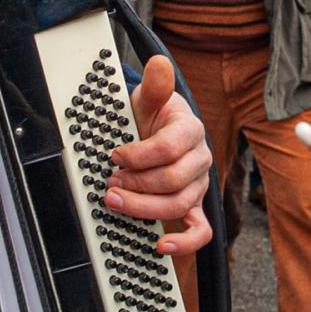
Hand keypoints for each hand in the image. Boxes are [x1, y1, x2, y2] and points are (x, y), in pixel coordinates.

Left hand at [108, 54, 213, 256]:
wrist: (157, 131)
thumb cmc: (152, 117)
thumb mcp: (148, 98)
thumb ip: (155, 85)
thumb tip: (158, 65)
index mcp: (191, 130)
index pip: (170, 147)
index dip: (139, 155)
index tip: (116, 155)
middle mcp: (199, 159)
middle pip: (173, 180)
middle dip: (136, 184)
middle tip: (110, 182)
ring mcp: (197, 185)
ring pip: (180, 205)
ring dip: (144, 207)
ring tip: (116, 201)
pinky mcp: (193, 206)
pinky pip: (200, 230)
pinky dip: (184, 242)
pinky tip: (162, 246)